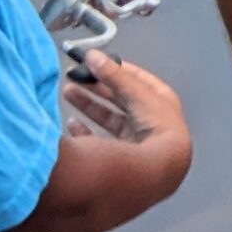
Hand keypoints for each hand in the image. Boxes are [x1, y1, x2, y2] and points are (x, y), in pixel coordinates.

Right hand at [64, 51, 190, 173]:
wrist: (157, 175)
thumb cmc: (158, 133)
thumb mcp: (137, 94)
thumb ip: (114, 75)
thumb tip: (94, 56)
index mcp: (163, 105)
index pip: (139, 81)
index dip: (117, 70)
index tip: (97, 62)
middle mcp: (152, 125)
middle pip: (121, 100)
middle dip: (98, 86)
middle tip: (77, 75)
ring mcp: (136, 143)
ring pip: (109, 118)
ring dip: (89, 105)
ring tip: (68, 91)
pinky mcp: (120, 161)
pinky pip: (98, 143)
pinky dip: (84, 133)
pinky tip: (71, 124)